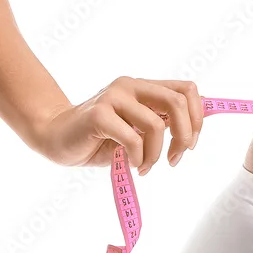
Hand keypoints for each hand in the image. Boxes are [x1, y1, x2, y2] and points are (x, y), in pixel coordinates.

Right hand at [34, 77, 202, 172]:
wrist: (55, 138)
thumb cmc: (99, 139)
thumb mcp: (137, 131)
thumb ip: (160, 124)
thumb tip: (193, 131)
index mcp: (143, 87)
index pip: (186, 90)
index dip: (197, 117)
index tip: (190, 144)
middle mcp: (130, 86)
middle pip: (177, 102)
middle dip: (184, 136)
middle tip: (175, 158)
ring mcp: (113, 97)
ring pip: (155, 125)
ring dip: (156, 154)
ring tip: (145, 167)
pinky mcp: (98, 114)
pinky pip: (133, 139)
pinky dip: (138, 158)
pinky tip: (132, 165)